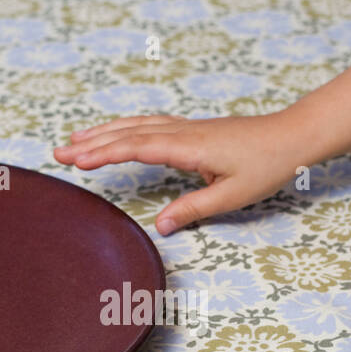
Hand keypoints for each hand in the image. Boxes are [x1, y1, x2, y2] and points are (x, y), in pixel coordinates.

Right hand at [54, 111, 311, 234]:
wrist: (292, 136)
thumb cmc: (266, 165)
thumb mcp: (231, 195)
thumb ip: (193, 209)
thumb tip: (160, 226)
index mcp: (188, 147)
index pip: (136, 147)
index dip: (104, 154)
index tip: (76, 160)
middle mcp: (182, 132)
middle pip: (128, 133)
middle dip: (92, 143)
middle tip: (58, 153)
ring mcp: (186, 128)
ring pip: (136, 125)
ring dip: (104, 132)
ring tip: (75, 141)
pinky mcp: (192, 130)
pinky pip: (150, 124)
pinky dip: (126, 128)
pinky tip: (115, 133)